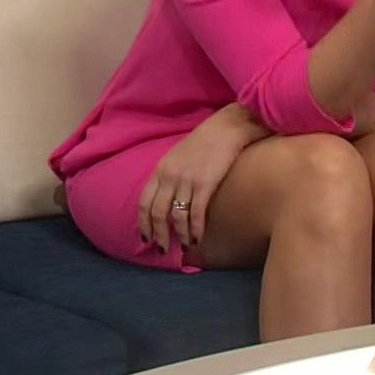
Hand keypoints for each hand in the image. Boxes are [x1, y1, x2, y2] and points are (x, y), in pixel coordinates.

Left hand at [136, 104, 266, 252]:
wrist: (230, 125)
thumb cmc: (210, 139)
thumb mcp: (182, 155)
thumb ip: (173, 174)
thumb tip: (173, 196)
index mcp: (162, 168)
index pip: (145, 202)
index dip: (144, 223)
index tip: (146, 238)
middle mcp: (170, 175)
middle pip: (157, 212)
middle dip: (159, 235)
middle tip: (163, 250)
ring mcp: (187, 179)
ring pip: (176, 215)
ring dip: (179, 235)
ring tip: (184, 247)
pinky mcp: (206, 182)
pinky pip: (196, 212)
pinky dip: (195, 228)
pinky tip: (198, 238)